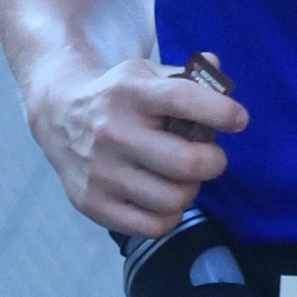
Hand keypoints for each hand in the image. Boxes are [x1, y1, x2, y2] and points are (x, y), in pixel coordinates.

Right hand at [30, 56, 245, 235]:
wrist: (58, 113)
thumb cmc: (117, 96)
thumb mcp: (145, 74)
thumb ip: (186, 76)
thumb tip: (218, 71)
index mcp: (129, 93)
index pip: (183, 100)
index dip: (220, 112)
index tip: (238, 120)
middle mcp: (112, 133)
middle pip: (186, 163)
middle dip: (214, 162)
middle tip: (211, 158)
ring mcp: (100, 172)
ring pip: (173, 199)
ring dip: (191, 190)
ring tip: (184, 178)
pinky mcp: (92, 203)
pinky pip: (153, 225)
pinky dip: (170, 215)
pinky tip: (165, 197)